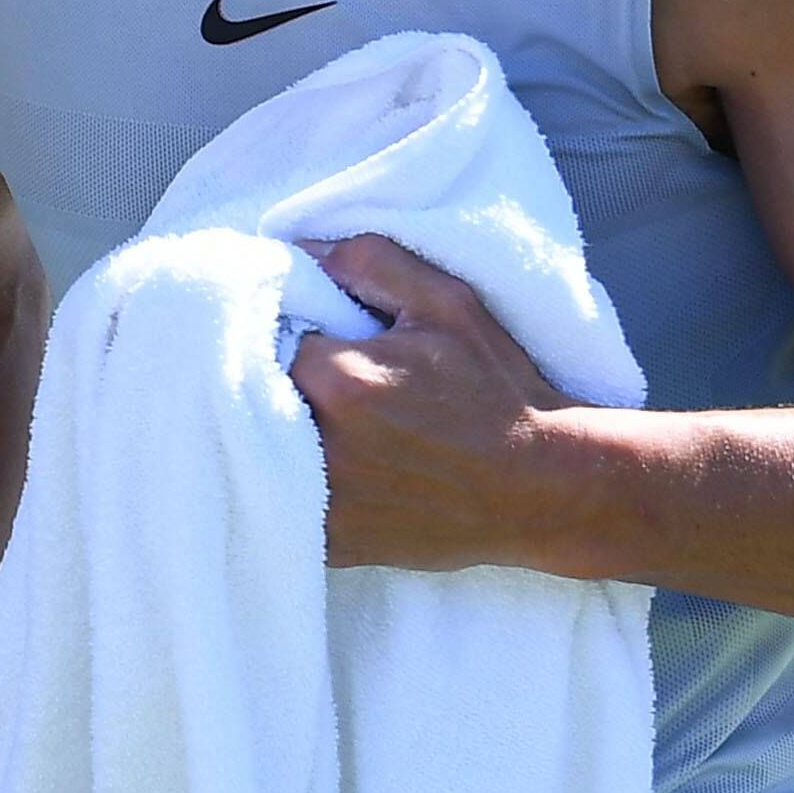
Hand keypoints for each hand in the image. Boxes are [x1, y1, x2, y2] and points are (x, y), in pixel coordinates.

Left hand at [289, 236, 597, 572]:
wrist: (541, 486)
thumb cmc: (498, 389)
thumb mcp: (446, 302)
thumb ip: (368, 263)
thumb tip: (297, 249)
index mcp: (337, 377)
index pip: (267, 335)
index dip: (290, 331)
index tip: (318, 337)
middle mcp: (317, 441)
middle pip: (252, 394)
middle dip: (276, 381)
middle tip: (324, 383)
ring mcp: (318, 501)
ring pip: (259, 450)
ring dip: (275, 432)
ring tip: (330, 423)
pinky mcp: (328, 543)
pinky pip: (278, 501)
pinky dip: (289, 482)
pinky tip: (335, 466)